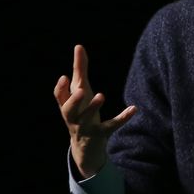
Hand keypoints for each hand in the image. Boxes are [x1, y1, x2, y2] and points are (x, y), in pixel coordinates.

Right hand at [53, 45, 136, 177]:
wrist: (85, 147)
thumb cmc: (82, 112)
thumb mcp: (81, 92)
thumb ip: (80, 71)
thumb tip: (79, 46)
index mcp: (67, 106)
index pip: (59, 97)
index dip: (60, 88)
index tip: (65, 77)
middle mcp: (73, 117)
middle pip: (68, 110)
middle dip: (73, 100)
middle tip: (80, 89)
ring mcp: (86, 127)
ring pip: (86, 119)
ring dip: (93, 108)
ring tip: (101, 95)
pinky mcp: (101, 134)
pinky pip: (111, 126)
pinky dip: (122, 118)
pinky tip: (134, 108)